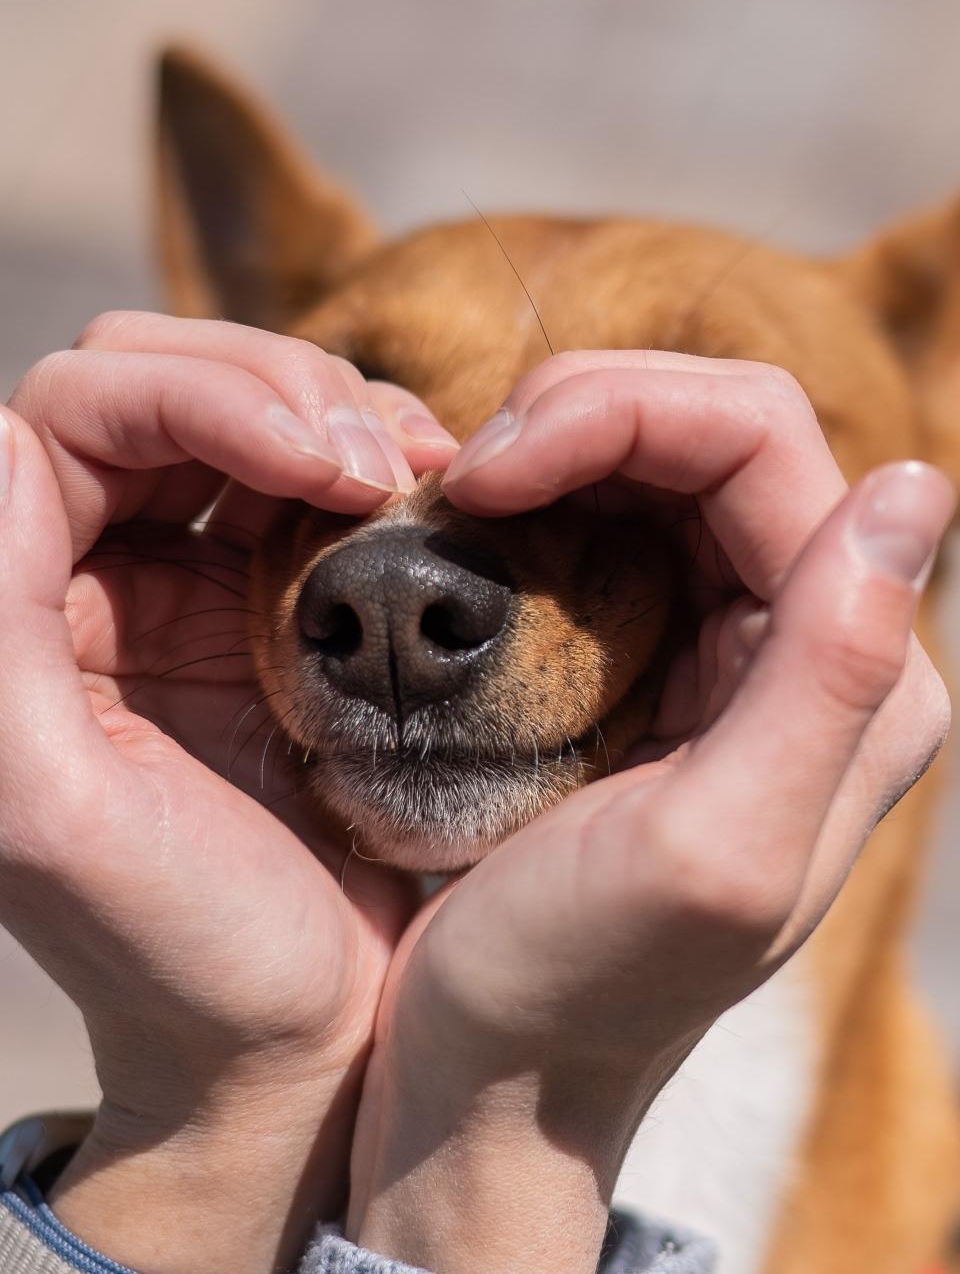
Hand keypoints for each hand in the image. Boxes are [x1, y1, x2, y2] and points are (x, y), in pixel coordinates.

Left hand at [0, 312, 457, 1273]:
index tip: (330, 467)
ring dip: (337, 416)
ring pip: (248, 414)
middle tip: (381, 464)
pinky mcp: (285, 613)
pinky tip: (433, 504)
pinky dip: (380, 468)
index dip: (205, 399)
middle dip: (278, 391)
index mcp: (23, 610)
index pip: (83, 413)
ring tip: (423, 478)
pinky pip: (323, 486)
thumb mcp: (48, 811)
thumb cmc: (178, 952)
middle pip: (163, 382)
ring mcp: (198, 588)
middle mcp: (99, 577)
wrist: (300, 1039)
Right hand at [347, 352, 953, 1273]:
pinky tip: (473, 536)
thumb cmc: (576, 983)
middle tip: (463, 476)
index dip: (618, 415)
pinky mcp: (649, 667)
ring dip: (553, 451)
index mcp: (854, 680)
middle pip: (712, 433)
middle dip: (580, 417)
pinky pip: (608, 530)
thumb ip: (831, 671)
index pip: (756, 444)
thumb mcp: (712, 848)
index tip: (486, 476)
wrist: (496, 1076)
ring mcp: (728, 651)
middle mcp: (809, 647)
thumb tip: (917, 482)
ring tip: (456, 501)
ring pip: (656, 467)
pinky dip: (538, 503)